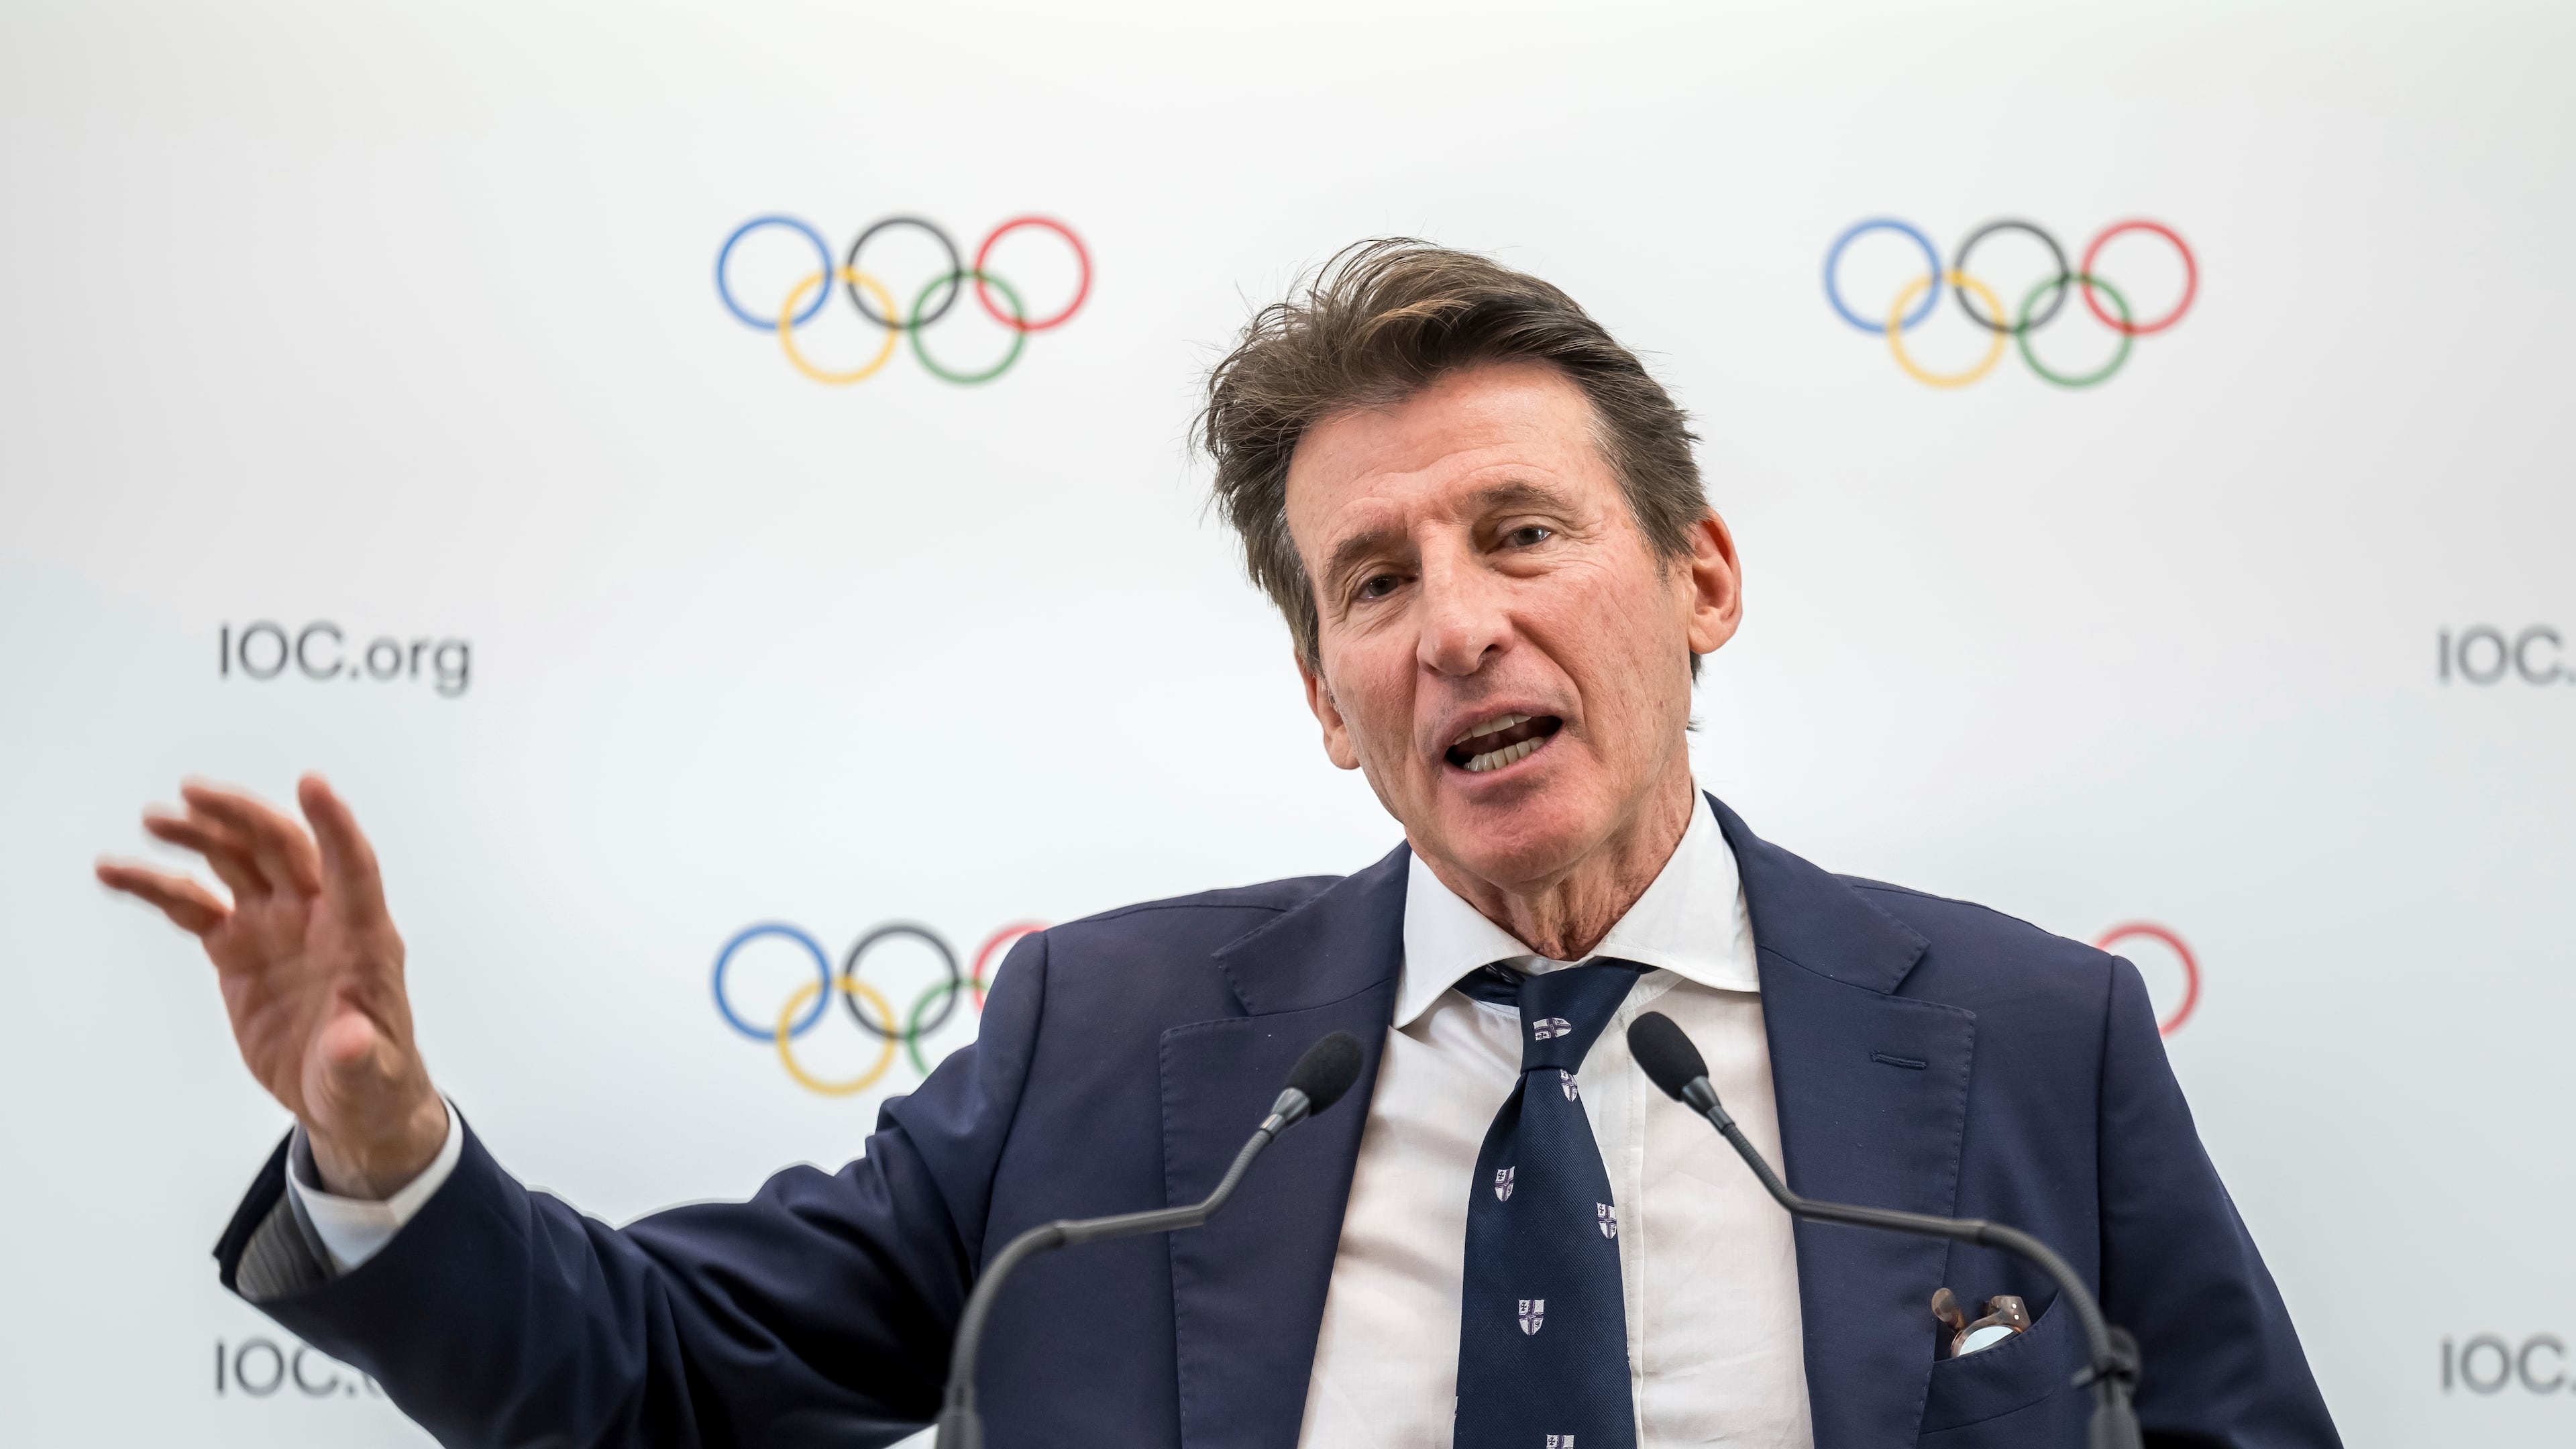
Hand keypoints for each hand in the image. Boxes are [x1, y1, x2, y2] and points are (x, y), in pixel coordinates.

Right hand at [97, 775, 446, 1198]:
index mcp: (364, 938)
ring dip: (199, 837)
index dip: (335, 825)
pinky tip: (119, 873)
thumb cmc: (373, 1079)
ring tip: (154, 820)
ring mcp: (277, 927)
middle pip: (282, 848)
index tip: (313, 783)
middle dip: (242, 817)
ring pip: (236, 864)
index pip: (354, 868)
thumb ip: (357, 1056)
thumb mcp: (368, 1076)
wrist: (346, 1095)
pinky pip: (195, 907)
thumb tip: (350, 1041)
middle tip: (193, 794)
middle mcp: (320, 918)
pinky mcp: (240, 948)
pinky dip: (159, 888)